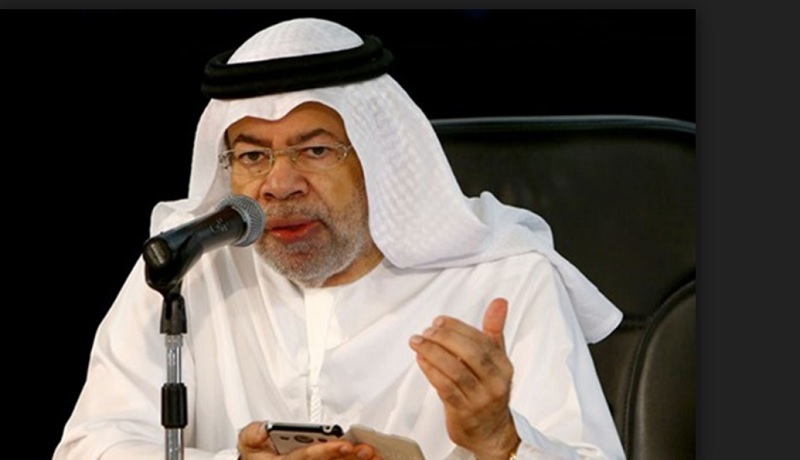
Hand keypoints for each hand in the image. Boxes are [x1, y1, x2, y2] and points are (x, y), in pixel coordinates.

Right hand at [237, 421, 381, 459]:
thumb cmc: (257, 452)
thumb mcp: (248, 440)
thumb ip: (253, 434)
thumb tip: (264, 430)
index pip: (306, 457)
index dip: (326, 451)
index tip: (343, 444)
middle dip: (348, 458)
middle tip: (366, 450)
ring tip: (375, 455)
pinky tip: (374, 459)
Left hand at [409, 298, 519, 459]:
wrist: (491, 432)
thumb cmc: (490, 390)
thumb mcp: (496, 360)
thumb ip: (494, 330)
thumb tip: (500, 302)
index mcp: (504, 365)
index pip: (481, 340)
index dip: (458, 328)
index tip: (439, 320)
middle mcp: (495, 382)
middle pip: (470, 354)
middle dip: (445, 338)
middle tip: (427, 330)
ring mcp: (480, 398)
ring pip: (455, 371)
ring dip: (433, 353)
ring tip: (417, 342)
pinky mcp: (464, 412)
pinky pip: (445, 388)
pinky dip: (431, 371)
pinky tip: (421, 360)